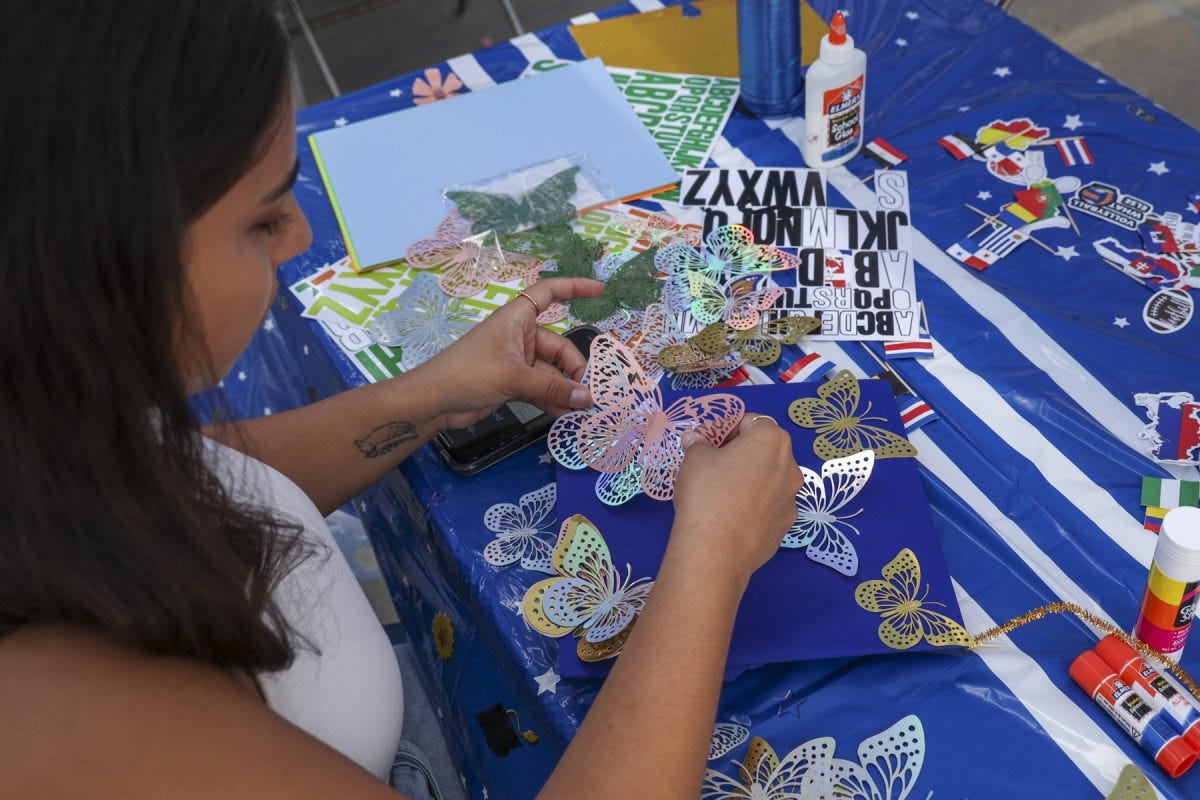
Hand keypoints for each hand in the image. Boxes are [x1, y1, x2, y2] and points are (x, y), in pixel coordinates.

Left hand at [415, 278, 604, 429]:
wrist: (434, 401)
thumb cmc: (469, 374)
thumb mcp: (514, 377)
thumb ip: (553, 388)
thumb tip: (587, 397)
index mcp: (516, 318)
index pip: (549, 293)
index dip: (574, 288)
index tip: (600, 291)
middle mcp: (518, 335)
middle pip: (558, 346)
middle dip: (574, 368)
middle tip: (587, 393)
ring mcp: (515, 360)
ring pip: (551, 371)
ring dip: (564, 388)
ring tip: (580, 409)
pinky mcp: (511, 382)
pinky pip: (540, 387)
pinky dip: (551, 399)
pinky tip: (563, 414)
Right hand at [669, 414, 802, 582]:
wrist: (716, 550)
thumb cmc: (707, 492)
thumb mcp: (695, 459)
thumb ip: (698, 444)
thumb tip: (695, 439)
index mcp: (771, 441)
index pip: (751, 421)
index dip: (725, 427)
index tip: (705, 439)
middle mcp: (790, 466)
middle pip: (764, 449)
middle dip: (739, 451)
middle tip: (711, 461)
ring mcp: (791, 499)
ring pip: (768, 479)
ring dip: (749, 478)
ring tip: (720, 490)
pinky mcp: (784, 526)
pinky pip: (767, 505)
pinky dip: (752, 504)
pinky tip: (730, 514)